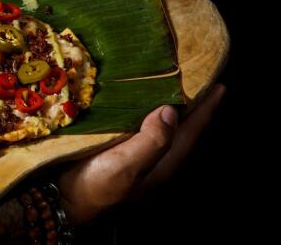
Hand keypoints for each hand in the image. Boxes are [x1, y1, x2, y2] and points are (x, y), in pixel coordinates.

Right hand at [57, 82, 225, 225]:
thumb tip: (171, 111)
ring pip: (163, 128)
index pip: (191, 132)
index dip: (206, 110)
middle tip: (199, 80)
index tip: (219, 87)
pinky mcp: (118, 152)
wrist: (62, 201)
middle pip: (182, 130)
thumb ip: (152, 141)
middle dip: (193, 106)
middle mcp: (154, 160)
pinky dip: (148, 112)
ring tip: (175, 86)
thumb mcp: (126, 166)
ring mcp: (136, 157)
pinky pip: (142, 127)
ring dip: (172, 107)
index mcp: (162, 163)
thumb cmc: (95, 187)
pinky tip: (140, 102)